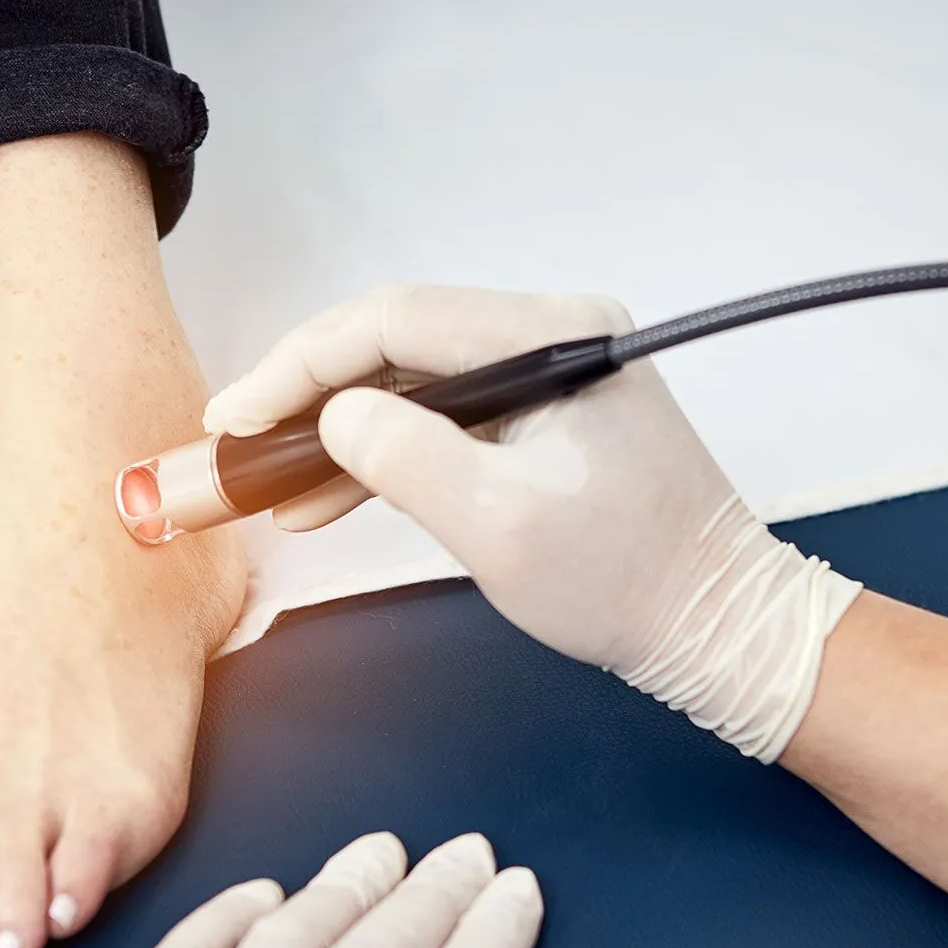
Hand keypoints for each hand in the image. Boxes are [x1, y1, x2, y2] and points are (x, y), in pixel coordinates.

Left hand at [8, 831, 647, 947]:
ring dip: (348, 880)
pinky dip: (226, 910)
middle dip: (440, 887)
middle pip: (395, 931)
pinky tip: (258, 891)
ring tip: (380, 849)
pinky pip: (193, 943)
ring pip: (302, 919)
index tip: (520, 886)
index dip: (500, 927)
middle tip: (468, 850)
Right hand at [205, 285, 860, 761]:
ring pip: (408, 384)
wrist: (714, 624)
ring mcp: (544, 375)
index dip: (299, 366)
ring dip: (334, 431)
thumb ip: (407, 459)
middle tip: (234, 446)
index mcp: (550, 338)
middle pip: (394, 344)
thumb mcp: (501, 527)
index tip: (235, 418)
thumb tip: (337, 417)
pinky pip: (440, 420)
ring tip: (265, 483)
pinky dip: (381, 455)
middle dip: (305, 396)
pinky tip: (321, 494)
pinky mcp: (538, 419)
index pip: (392, 322)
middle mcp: (549, 335)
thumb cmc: (625, 582)